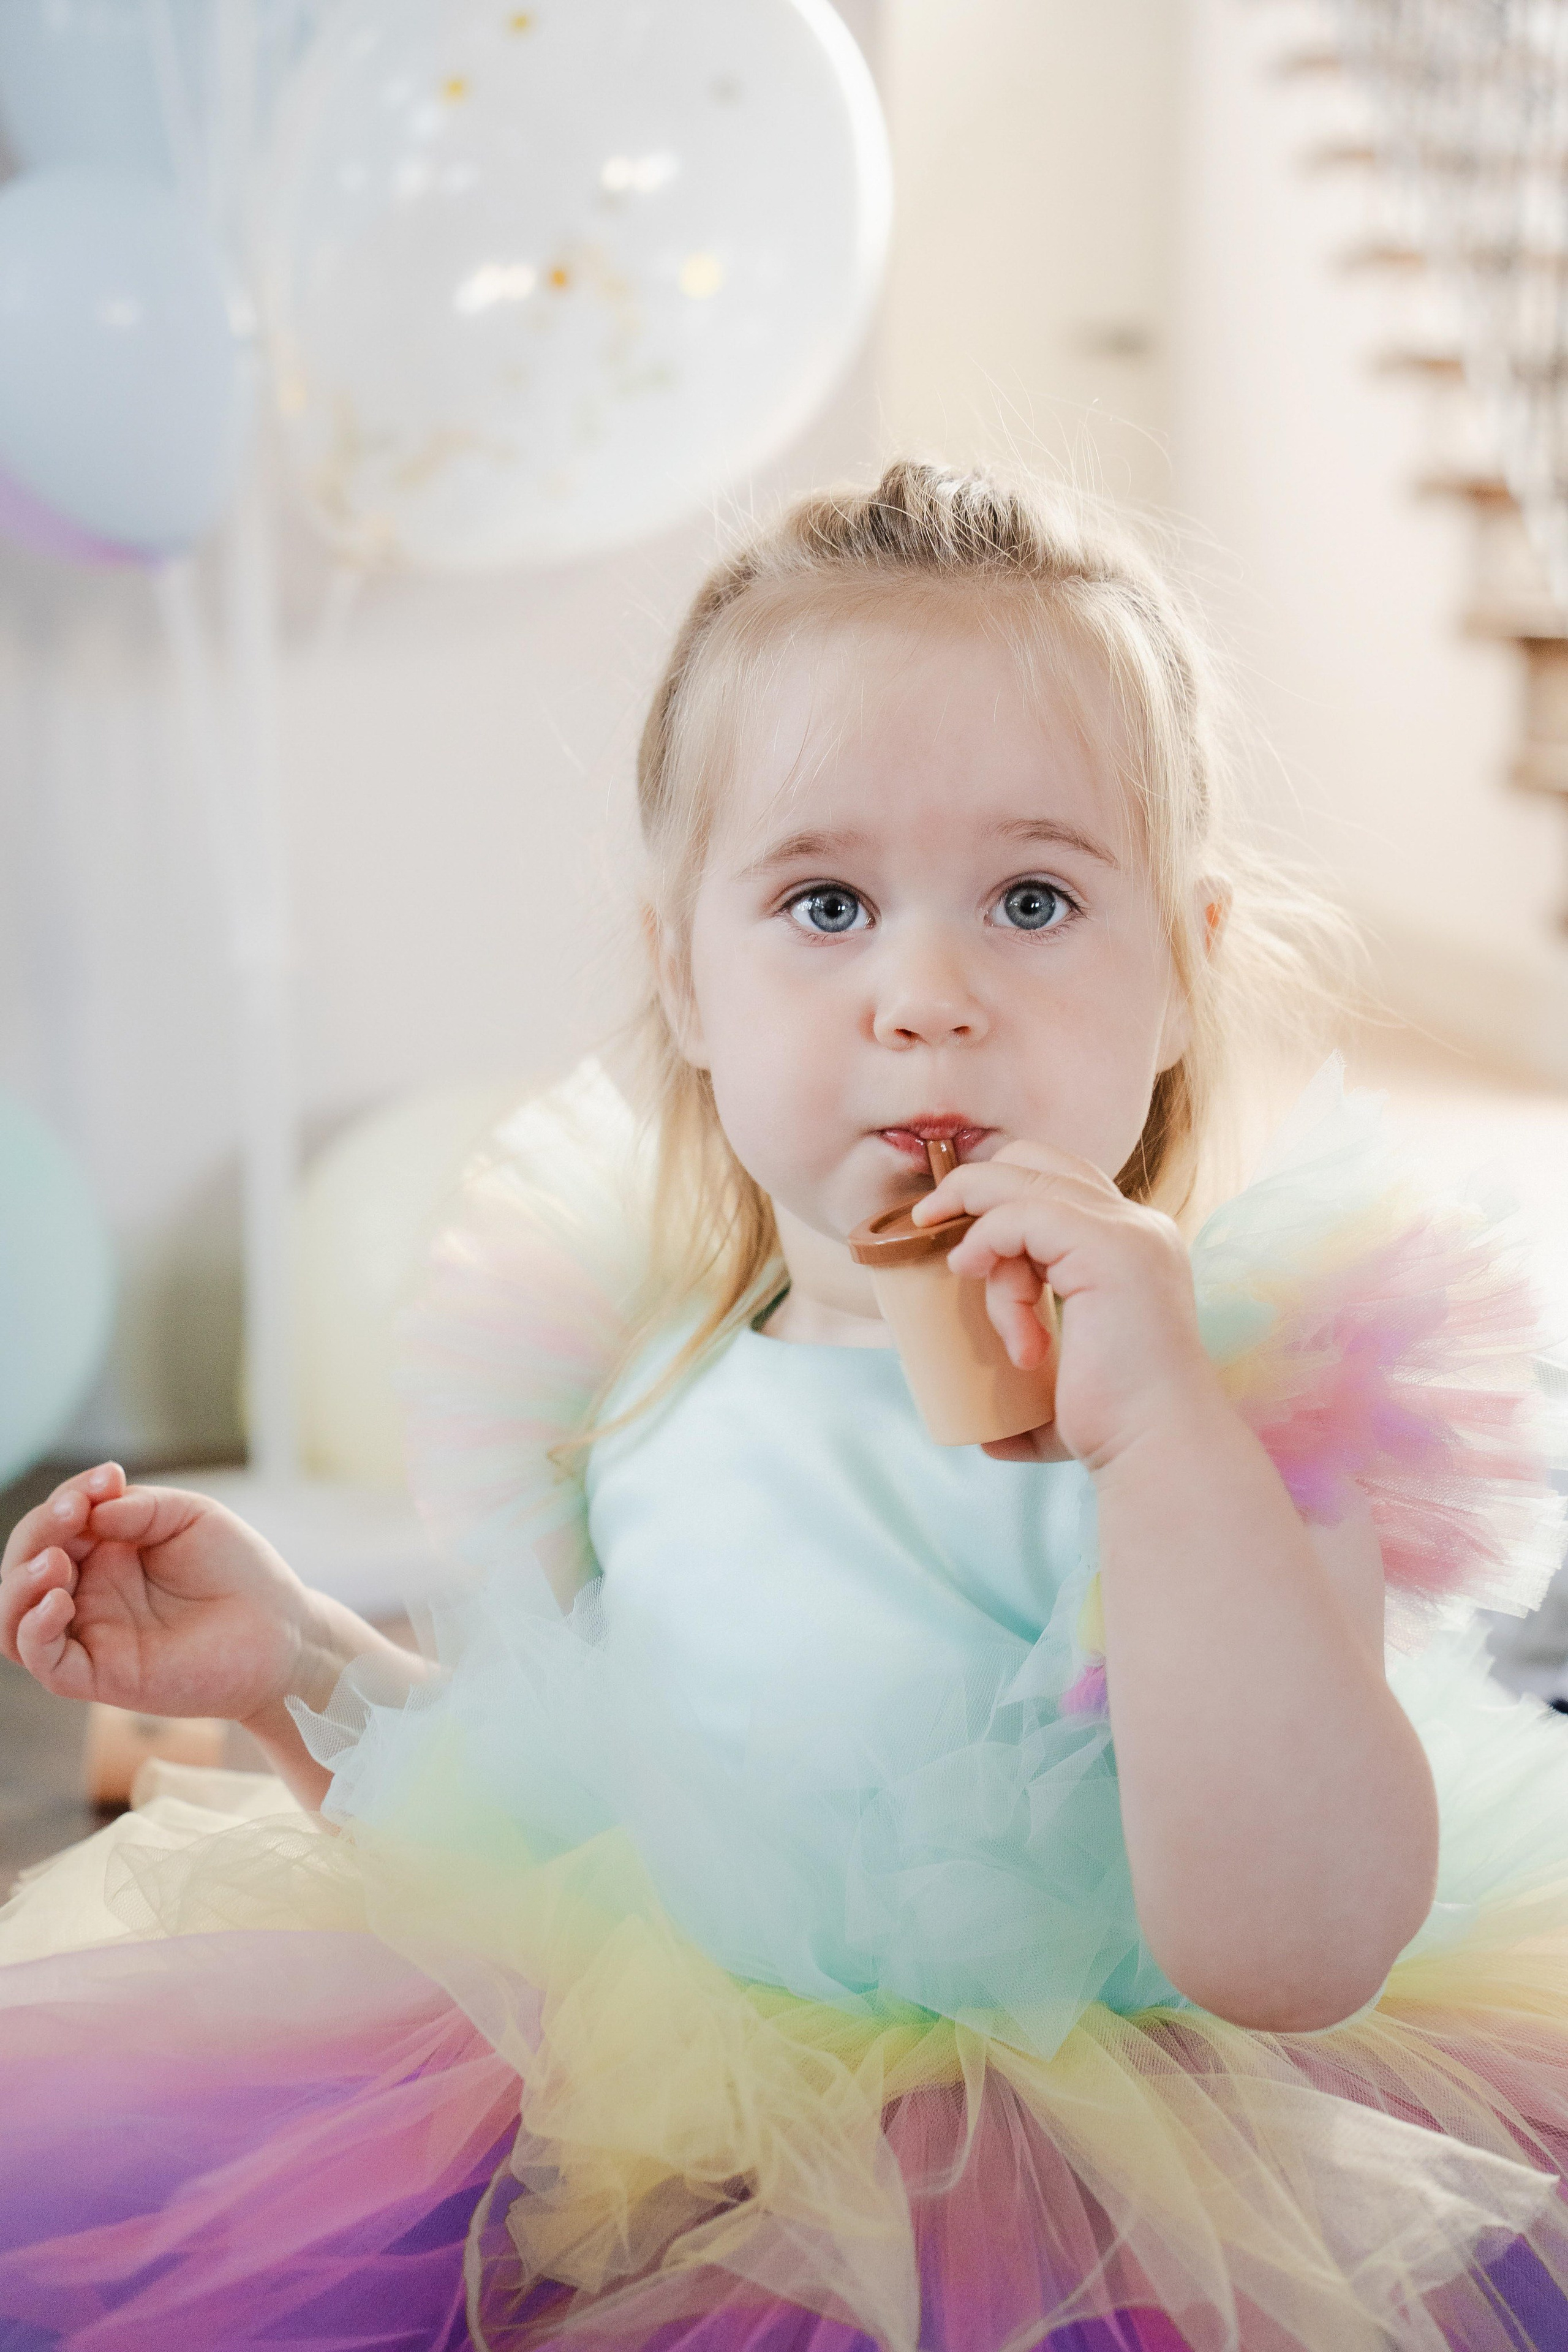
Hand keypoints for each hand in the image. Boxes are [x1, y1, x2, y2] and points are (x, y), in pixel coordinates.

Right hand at [0, 1463, 314, 1726]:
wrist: (282, 1630)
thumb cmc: (238, 1571)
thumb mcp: (190, 1517)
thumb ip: (139, 1509)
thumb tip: (88, 1513)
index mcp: (103, 1550)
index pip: (56, 1522)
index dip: (68, 1497)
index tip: (109, 1479)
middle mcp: (88, 1591)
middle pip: (25, 1565)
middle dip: (38, 1533)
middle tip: (74, 1512)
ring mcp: (90, 1633)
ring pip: (15, 1616)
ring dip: (20, 1584)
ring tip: (55, 1560)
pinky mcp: (100, 1675)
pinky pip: (44, 1660)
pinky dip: (34, 1628)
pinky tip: (58, 1600)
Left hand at [913, 1141, 1218, 1470]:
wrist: (1155, 1449)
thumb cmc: (1116, 1430)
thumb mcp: (1065, 1393)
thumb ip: (1033, 1396)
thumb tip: (987, 1432)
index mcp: (1134, 1245)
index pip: (1056, 1182)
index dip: (996, 1198)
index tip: (956, 1245)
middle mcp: (1137, 1226)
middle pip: (1036, 1161)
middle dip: (975, 1192)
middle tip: (931, 1229)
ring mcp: (1127, 1232)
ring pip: (1021, 1186)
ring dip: (983, 1243)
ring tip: (1006, 1325)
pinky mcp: (1108, 1247)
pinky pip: (1019, 1214)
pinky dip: (986, 1241)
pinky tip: (974, 1277)